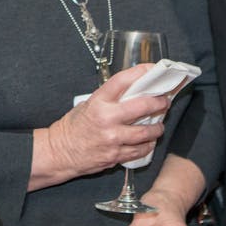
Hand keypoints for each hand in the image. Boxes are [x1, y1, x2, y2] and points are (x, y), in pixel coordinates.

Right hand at [38, 64, 167, 184]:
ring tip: (159, 124)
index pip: (122, 81)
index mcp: (98, 102)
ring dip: (157, 127)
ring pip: (146, 132)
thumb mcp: (89, 105)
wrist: (60, 151)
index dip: (140, 72)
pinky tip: (149, 141)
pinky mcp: (115, 156)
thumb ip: (110, 99)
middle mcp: (106, 119)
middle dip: (159, 102)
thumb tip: (135, 91)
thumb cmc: (75, 126)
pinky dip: (148, 145)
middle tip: (165, 101)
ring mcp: (112, 139)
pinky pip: (140, 150)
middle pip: (142, 106)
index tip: (151, 69)